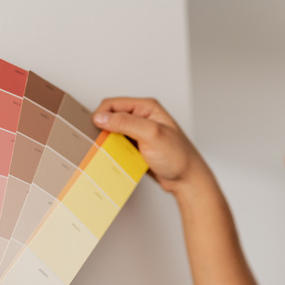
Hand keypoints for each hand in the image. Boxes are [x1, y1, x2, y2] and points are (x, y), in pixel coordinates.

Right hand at [93, 97, 211, 196]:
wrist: (187, 180)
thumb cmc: (178, 157)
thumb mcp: (151, 135)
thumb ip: (126, 123)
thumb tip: (102, 117)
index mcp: (147, 107)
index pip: (113, 104)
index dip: (102, 115)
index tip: (97, 130)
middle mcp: (143, 117)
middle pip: (112, 118)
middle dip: (104, 129)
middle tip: (102, 143)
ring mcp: (140, 133)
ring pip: (113, 133)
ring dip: (109, 142)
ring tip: (110, 152)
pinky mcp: (138, 147)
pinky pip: (118, 146)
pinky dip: (114, 152)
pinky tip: (117, 159)